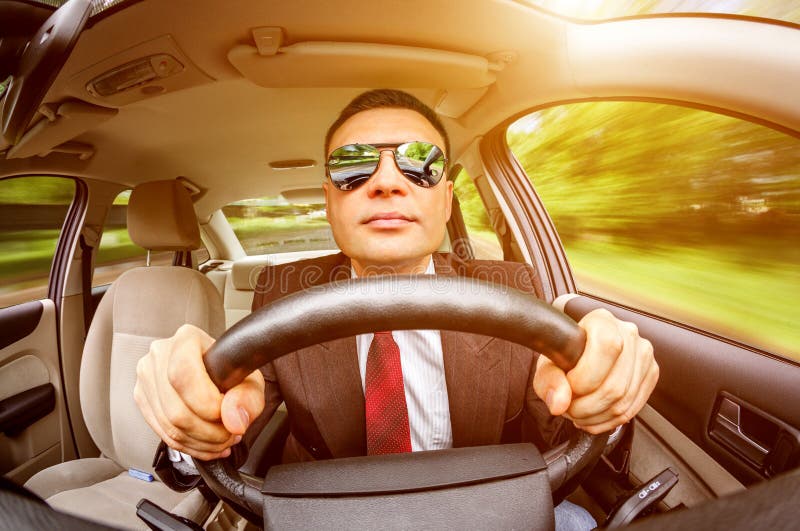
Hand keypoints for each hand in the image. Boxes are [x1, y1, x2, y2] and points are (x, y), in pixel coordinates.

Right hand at [134, 324, 264, 459]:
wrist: (217, 369)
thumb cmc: (231, 369)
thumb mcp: (250, 378)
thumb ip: (247, 397)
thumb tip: (233, 421)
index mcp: (186, 339)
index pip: (184, 374)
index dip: (204, 402)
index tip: (224, 414)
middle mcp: (160, 355)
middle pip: (175, 408)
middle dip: (208, 431)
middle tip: (230, 434)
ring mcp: (147, 378)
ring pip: (168, 425)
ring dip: (201, 442)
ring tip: (222, 440)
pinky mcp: (143, 399)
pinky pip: (163, 433)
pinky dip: (189, 445)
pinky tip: (207, 444)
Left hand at [533, 308, 658, 433]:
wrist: (579, 353)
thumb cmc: (564, 355)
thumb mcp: (548, 364)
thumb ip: (550, 381)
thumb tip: (560, 403)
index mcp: (603, 321)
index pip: (605, 348)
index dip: (585, 377)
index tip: (569, 387)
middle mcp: (628, 334)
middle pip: (615, 385)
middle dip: (586, 406)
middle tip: (569, 409)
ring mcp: (643, 354)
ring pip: (624, 401)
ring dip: (596, 416)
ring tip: (578, 414)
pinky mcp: (651, 373)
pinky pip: (633, 408)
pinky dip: (609, 421)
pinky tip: (592, 418)